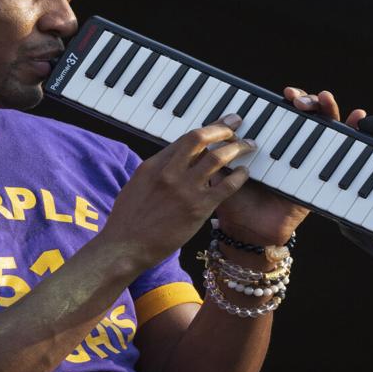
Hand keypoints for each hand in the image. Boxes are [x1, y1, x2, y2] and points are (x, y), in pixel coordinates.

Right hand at [103, 116, 253, 268]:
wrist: (125, 246)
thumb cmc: (128, 221)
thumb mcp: (137, 186)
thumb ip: (156, 171)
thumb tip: (171, 162)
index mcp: (153, 165)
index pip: (185, 138)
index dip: (206, 129)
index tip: (219, 125)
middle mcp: (170, 172)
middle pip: (201, 138)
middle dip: (222, 128)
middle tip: (236, 125)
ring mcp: (185, 189)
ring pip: (217, 158)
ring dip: (236, 148)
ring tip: (247, 146)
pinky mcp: (198, 209)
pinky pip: (226, 186)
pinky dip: (239, 176)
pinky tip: (245, 173)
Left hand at [212, 87, 369, 247]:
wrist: (246, 229)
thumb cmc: (233, 198)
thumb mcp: (221, 167)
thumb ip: (220, 146)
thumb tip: (222, 121)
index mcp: (267, 141)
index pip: (285, 111)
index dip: (290, 99)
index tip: (286, 94)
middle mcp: (289, 147)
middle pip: (307, 116)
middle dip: (308, 101)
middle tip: (299, 101)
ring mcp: (307, 161)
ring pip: (324, 129)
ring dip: (328, 110)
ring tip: (323, 99)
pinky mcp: (320, 177)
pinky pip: (339, 157)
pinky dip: (352, 135)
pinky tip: (357, 118)